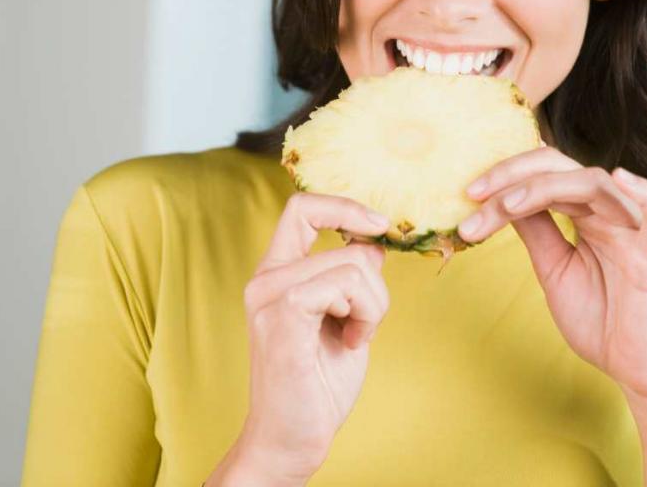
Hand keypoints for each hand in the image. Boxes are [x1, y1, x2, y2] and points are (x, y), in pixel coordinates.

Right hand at [228, 193, 391, 484]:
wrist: (292, 439)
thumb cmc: (317, 383)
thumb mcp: (344, 317)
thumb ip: (352, 278)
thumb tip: (374, 242)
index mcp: (277, 273)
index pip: (303, 207)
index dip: (346, 207)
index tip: (379, 226)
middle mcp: (267, 279)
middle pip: (348, 245)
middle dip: (378, 286)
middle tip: (364, 323)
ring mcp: (270, 297)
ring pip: (354, 265)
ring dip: (374, 306)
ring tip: (354, 337)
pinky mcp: (283, 318)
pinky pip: (345, 286)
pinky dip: (364, 315)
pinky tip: (349, 343)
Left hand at [457, 146, 646, 401]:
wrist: (635, 369)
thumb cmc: (599, 319)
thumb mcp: (553, 268)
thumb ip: (536, 230)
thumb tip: (501, 198)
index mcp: (585, 215)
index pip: (543, 176)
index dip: (505, 178)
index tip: (467, 195)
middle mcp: (607, 213)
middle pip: (562, 168)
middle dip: (513, 174)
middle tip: (474, 192)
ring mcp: (632, 230)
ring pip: (594, 183)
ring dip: (546, 187)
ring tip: (507, 206)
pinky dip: (644, 191)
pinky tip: (620, 178)